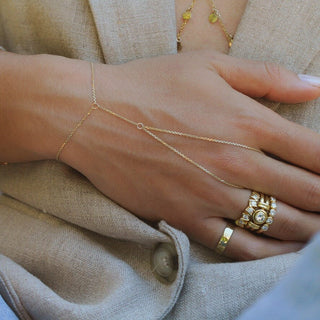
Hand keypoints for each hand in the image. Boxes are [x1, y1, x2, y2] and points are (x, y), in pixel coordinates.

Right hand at [7, 50, 318, 260]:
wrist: (95, 116)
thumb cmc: (149, 86)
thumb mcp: (208, 66)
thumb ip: (267, 76)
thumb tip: (316, 86)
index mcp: (247, 123)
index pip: (316, 155)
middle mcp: (236, 164)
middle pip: (308, 194)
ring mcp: (210, 196)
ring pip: (280, 226)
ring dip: (309, 230)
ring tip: (316, 230)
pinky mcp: (185, 217)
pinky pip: (238, 247)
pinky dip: (269, 254)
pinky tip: (281, 251)